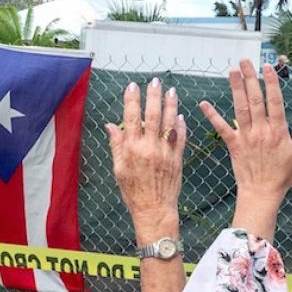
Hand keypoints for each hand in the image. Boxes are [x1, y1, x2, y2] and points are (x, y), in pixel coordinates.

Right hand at [105, 78, 185, 241]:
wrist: (154, 210)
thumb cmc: (133, 192)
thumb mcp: (119, 169)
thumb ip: (116, 145)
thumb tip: (110, 124)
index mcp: (132, 150)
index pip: (131, 118)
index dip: (132, 100)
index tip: (133, 86)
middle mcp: (149, 148)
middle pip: (152, 116)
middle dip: (153, 96)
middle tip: (155, 81)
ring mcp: (165, 153)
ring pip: (169, 123)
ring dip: (170, 105)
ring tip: (171, 91)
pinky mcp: (178, 159)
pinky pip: (181, 138)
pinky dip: (181, 125)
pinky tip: (180, 114)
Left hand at [199, 60, 291, 220]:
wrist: (262, 193)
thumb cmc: (282, 174)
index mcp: (278, 131)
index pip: (275, 102)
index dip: (271, 83)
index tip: (267, 67)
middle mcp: (261, 131)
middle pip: (255, 100)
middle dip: (250, 78)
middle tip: (245, 61)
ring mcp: (246, 137)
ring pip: (240, 109)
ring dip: (235, 89)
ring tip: (232, 71)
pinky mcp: (233, 145)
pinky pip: (222, 128)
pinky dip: (212, 116)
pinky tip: (204, 104)